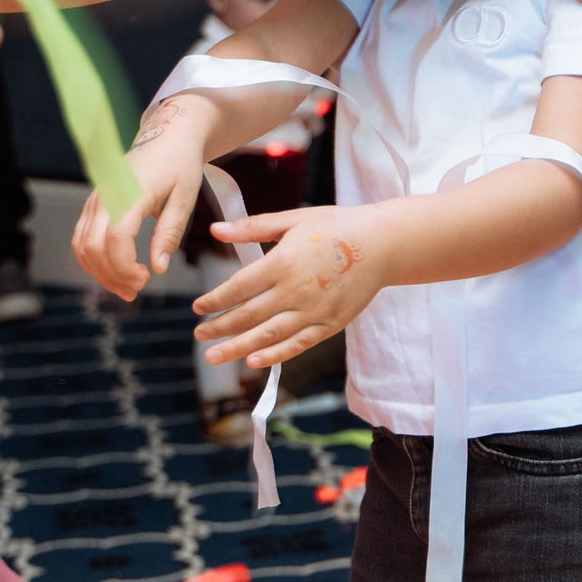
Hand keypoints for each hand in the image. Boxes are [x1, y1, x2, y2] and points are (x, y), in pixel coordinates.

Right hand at [71, 94, 220, 298]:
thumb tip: (157, 268)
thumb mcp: (184, 199)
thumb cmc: (180, 166)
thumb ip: (169, 234)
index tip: (144, 280)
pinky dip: (94, 259)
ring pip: (82, 244)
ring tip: (127, 287)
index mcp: (131, 192)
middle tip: (136, 290)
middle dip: (111, 275)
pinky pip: (82, 237)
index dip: (124, 266)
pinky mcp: (93, 204)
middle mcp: (106, 195)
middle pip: (92, 245)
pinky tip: (116, 271)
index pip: (115, 237)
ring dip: (100, 272)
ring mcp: (95, 199)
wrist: (167, 137)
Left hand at [195, 204, 386, 369]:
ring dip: (237, 348)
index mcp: (282, 263)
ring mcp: (313, 311)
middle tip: (199, 335)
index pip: (238, 288)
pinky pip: (297, 345)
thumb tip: (216, 229)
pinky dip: (274, 355)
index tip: (198, 307)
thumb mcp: (293, 220)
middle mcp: (295, 291)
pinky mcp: (330, 324)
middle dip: (219, 328)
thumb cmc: (337, 226)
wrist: (383, 244)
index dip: (214, 300)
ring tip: (213, 356)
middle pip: (247, 316)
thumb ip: (253, 227)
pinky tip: (254, 361)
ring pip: (267, 336)